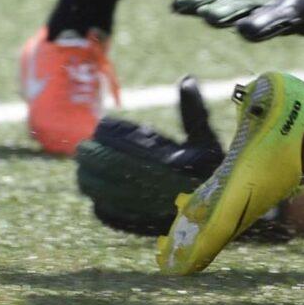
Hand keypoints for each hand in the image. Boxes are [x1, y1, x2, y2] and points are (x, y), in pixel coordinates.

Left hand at [73, 82, 228, 235]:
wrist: (223, 212)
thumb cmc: (214, 172)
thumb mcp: (206, 139)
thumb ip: (193, 110)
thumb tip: (186, 78)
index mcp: (163, 159)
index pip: (122, 143)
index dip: (107, 135)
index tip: (99, 128)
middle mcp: (148, 183)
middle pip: (107, 167)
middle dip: (90, 157)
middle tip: (81, 150)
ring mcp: (141, 207)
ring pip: (102, 193)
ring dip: (88, 181)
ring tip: (82, 173)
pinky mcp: (139, 226)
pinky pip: (110, 215)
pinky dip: (100, 206)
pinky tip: (98, 199)